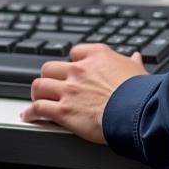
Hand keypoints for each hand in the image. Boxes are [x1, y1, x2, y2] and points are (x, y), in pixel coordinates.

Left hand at [20, 44, 148, 142]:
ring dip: (37, 92)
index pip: (75, 53)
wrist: (136, 111)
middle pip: (51, 67)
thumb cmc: (139, 93)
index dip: (72, 62)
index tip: (72, 70)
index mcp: (97, 56)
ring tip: (37, 99)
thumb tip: (135, 58)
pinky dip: (31, 113)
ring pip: (40, 85)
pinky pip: (39, 108)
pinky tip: (28, 116)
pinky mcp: (63, 111)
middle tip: (51, 86)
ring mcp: (69, 90)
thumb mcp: (138, 71)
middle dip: (49, 77)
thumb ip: (132, 63)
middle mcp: (79, 70)